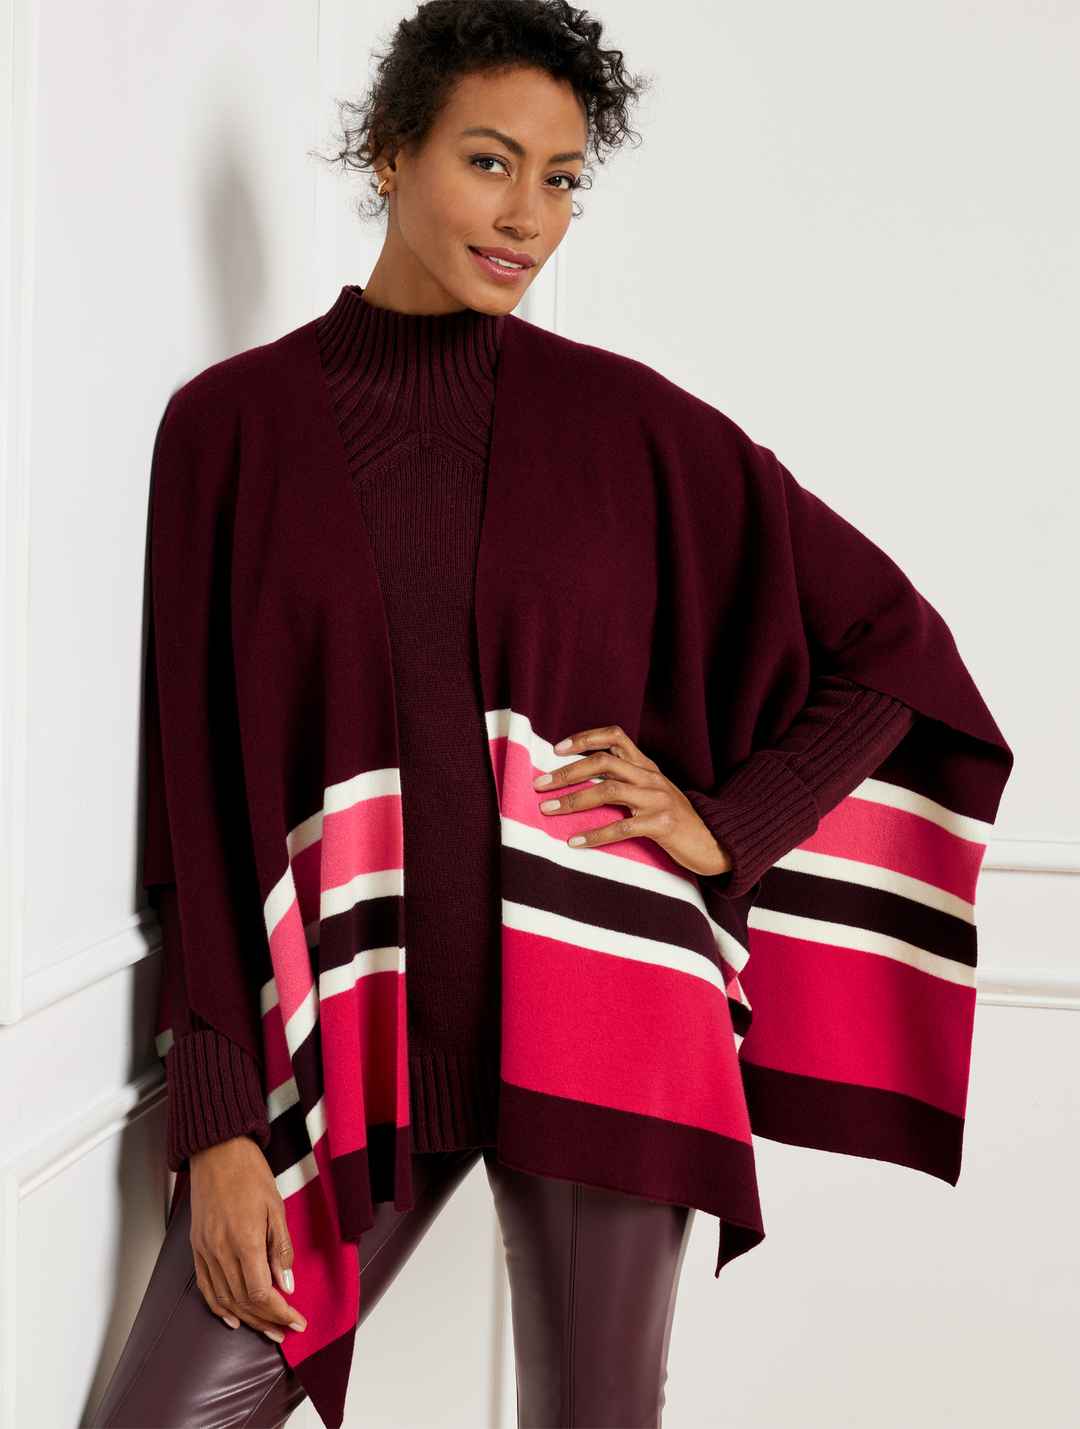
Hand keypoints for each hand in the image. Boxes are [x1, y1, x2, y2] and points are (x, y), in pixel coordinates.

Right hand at [188, 1135, 306, 1343]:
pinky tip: (233, 1318)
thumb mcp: (276, 1207)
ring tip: (267, 1331)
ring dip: (247, 1319)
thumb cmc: (250, 1173)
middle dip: (267, 1321)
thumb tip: (286, 1284)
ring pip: (224, 1299)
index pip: (261, 1293)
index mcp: (244, 1241)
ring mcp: (205, 1251)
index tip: (297, 1322)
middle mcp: (220, 1251)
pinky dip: (219, 1308)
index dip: (280, 1313)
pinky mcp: (196, 1248)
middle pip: (243, 1301)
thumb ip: (281, 1248)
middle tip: (287, 1331)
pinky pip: (206, 1287)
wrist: (217, 1152)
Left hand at [532, 724, 732, 878]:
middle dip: (567, 773)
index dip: (585, 738)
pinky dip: (595, 834)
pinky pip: (622, 826)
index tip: (557, 750)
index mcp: (647, 767)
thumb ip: (626, 783)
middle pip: (604, 762)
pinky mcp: (662, 824)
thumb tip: (581, 784)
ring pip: (609, 791)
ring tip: (548, 810)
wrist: (715, 843)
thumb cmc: (676, 821)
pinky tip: (574, 842)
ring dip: (574, 800)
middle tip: (540, 785)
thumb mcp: (653, 794)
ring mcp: (658, 799)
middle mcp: (651, 777)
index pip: (616, 736)